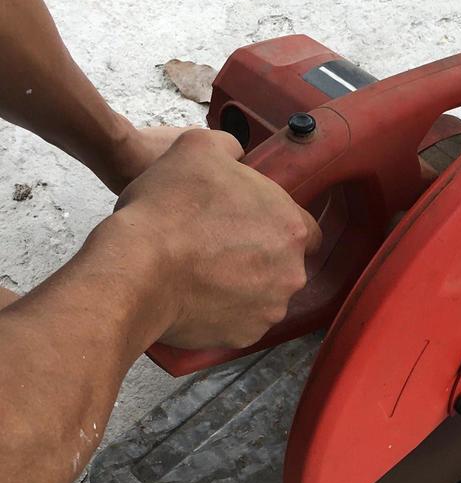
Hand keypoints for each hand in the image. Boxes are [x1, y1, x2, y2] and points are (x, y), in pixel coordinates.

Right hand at [87, 129, 319, 349]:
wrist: (136, 269)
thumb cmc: (167, 210)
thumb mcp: (197, 149)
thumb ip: (228, 147)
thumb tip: (234, 152)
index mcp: (292, 227)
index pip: (302, 227)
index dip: (273, 222)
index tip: (247, 223)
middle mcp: (292, 272)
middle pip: (284, 262)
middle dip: (258, 256)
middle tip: (218, 246)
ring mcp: (270, 308)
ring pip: (264, 294)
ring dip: (242, 285)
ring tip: (202, 272)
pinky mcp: (245, 335)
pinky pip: (241, 322)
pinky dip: (224, 312)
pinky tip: (196, 296)